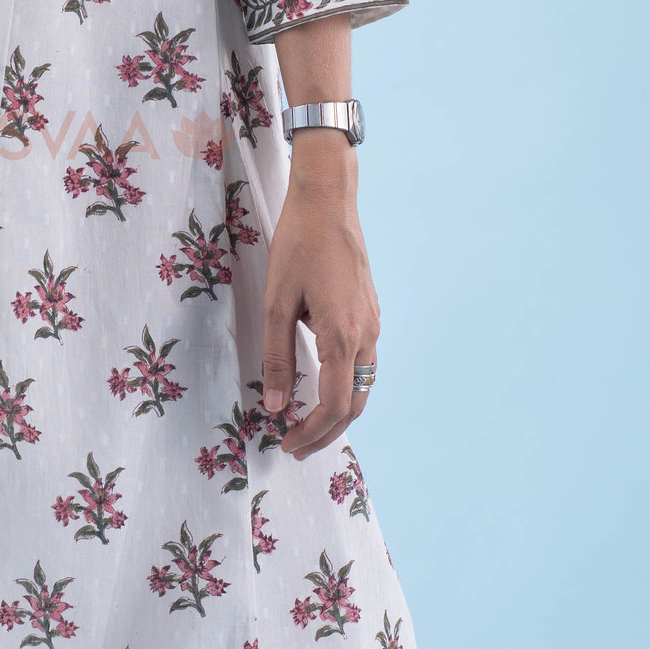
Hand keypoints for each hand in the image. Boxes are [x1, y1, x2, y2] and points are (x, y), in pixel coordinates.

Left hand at [261, 136, 379, 456]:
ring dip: (337, 413)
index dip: (310, 432)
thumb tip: (277, 406)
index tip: (285, 444)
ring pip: (362, 386)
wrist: (329, 201)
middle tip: (295, 447)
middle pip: (354, 404)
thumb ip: (277, 358)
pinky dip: (345, 388)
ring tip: (307, 425)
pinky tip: (322, 387)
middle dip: (326, 433)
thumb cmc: (299, 246)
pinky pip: (363, 364)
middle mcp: (366, 336)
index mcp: (343, 336)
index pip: (334, 405)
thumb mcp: (276, 303)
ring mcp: (373, 324)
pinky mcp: (370, 313)